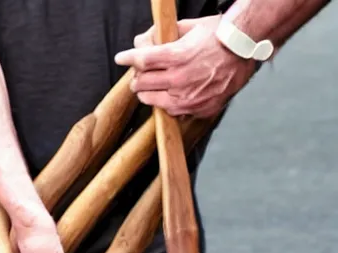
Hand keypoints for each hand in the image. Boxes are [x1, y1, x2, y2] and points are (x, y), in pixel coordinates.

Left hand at [114, 15, 257, 117]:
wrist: (246, 51)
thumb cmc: (220, 36)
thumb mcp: (191, 27)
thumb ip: (164, 34)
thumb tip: (142, 40)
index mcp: (177, 56)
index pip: (142, 60)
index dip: (128, 58)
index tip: (120, 58)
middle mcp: (180, 80)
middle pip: (142, 84)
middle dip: (137, 79)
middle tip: (138, 76)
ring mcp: (189, 98)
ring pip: (154, 102)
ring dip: (148, 94)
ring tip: (150, 88)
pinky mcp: (198, 109)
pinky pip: (174, 112)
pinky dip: (169, 104)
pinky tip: (172, 96)